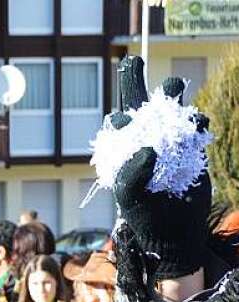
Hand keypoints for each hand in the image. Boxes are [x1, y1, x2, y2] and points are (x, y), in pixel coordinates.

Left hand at [111, 56, 211, 278]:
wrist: (177, 230)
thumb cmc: (146, 216)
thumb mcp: (132, 199)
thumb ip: (133, 175)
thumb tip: (147, 150)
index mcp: (121, 150)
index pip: (115, 125)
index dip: (118, 120)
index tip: (122, 123)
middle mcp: (142, 138)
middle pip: (136, 101)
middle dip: (133, 78)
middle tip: (133, 61)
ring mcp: (168, 138)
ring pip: (168, 105)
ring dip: (170, 92)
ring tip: (172, 89)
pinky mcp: (192, 143)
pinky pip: (194, 122)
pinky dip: (196, 119)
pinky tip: (197, 125)